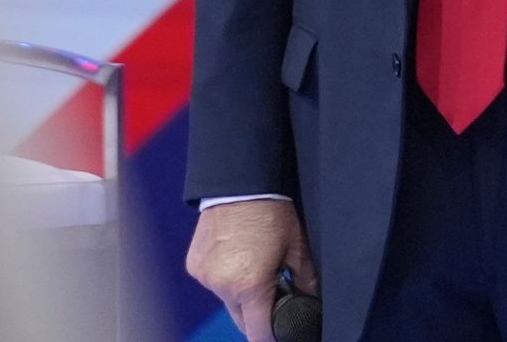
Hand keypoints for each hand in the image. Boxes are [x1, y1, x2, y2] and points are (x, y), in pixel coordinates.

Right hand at [187, 196, 317, 341]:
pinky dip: (225, 279)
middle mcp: (223, 286)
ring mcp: (206, 277)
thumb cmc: (271, 210)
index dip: (273, 337)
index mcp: (250, 286)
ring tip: (254, 267)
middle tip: (274, 295)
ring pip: (228, 302)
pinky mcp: (194, 266)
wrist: (239, 180)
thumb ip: (306, 282)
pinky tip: (237, 258)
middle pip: (242, 321)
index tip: (281, 332)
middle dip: (258, 315)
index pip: (260, 334)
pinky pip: (214, 284)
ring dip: (241, 295)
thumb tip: (311, 302)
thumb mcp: (297, 247)